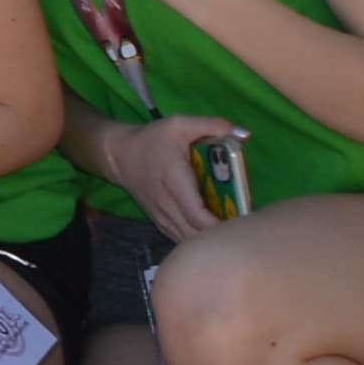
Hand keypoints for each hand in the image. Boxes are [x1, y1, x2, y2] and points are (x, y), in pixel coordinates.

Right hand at [108, 110, 247, 245]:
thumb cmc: (152, 140)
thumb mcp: (180, 124)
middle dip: (220, 235)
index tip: (243, 220)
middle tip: (244, 226)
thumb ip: (212, 125)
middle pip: (196, 234)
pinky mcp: (160, 222)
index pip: (197, 215)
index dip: (220, 224)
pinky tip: (212, 234)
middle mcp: (167, 205)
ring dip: (209, 240)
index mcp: (174, 182)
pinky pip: (181, 239)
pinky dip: (198, 240)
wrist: (119, 155)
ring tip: (231, 231)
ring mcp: (162, 217)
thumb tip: (244, 135)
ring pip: (188, 241)